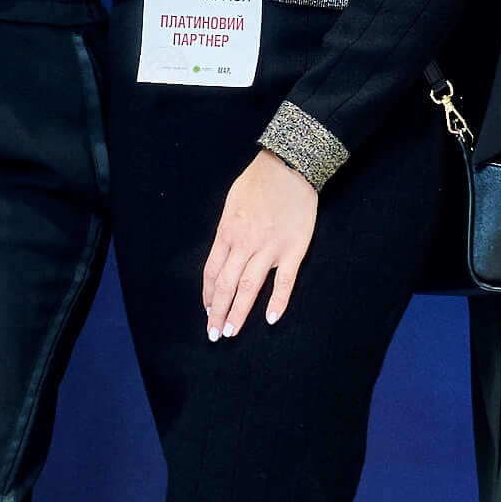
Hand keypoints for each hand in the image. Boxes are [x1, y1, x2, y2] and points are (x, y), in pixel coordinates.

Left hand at [202, 151, 317, 339]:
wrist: (289, 167)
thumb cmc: (258, 181)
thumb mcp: (232, 203)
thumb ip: (228, 230)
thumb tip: (224, 250)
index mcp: (227, 233)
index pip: (212, 272)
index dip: (208, 295)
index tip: (208, 310)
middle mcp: (244, 244)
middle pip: (226, 285)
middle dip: (217, 312)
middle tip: (214, 334)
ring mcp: (268, 249)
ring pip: (248, 288)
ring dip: (238, 313)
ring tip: (231, 332)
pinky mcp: (292, 251)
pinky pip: (283, 282)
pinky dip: (277, 302)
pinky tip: (271, 319)